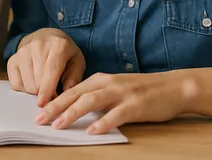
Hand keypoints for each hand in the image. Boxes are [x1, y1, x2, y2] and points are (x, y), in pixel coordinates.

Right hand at [7, 28, 85, 106]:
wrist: (45, 37)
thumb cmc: (64, 52)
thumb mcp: (77, 61)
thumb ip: (74, 78)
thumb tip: (65, 95)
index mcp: (58, 45)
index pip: (51, 70)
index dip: (47, 89)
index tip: (43, 103)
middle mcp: (37, 45)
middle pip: (38, 81)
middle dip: (45, 92)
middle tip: (53, 90)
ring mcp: (22, 52)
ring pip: (27, 84)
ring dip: (36, 90)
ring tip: (43, 83)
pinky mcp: (12, 59)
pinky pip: (16, 84)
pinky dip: (25, 88)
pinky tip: (32, 80)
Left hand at [34, 72, 187, 133]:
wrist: (173, 87)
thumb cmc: (142, 91)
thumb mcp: (115, 90)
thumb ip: (97, 97)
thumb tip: (75, 110)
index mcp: (101, 79)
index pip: (71, 90)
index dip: (53, 101)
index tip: (38, 113)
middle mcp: (108, 83)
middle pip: (76, 94)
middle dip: (55, 107)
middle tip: (39, 120)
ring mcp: (121, 93)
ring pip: (91, 101)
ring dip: (72, 114)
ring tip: (58, 125)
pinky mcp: (135, 105)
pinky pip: (116, 114)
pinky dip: (102, 122)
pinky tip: (92, 132)